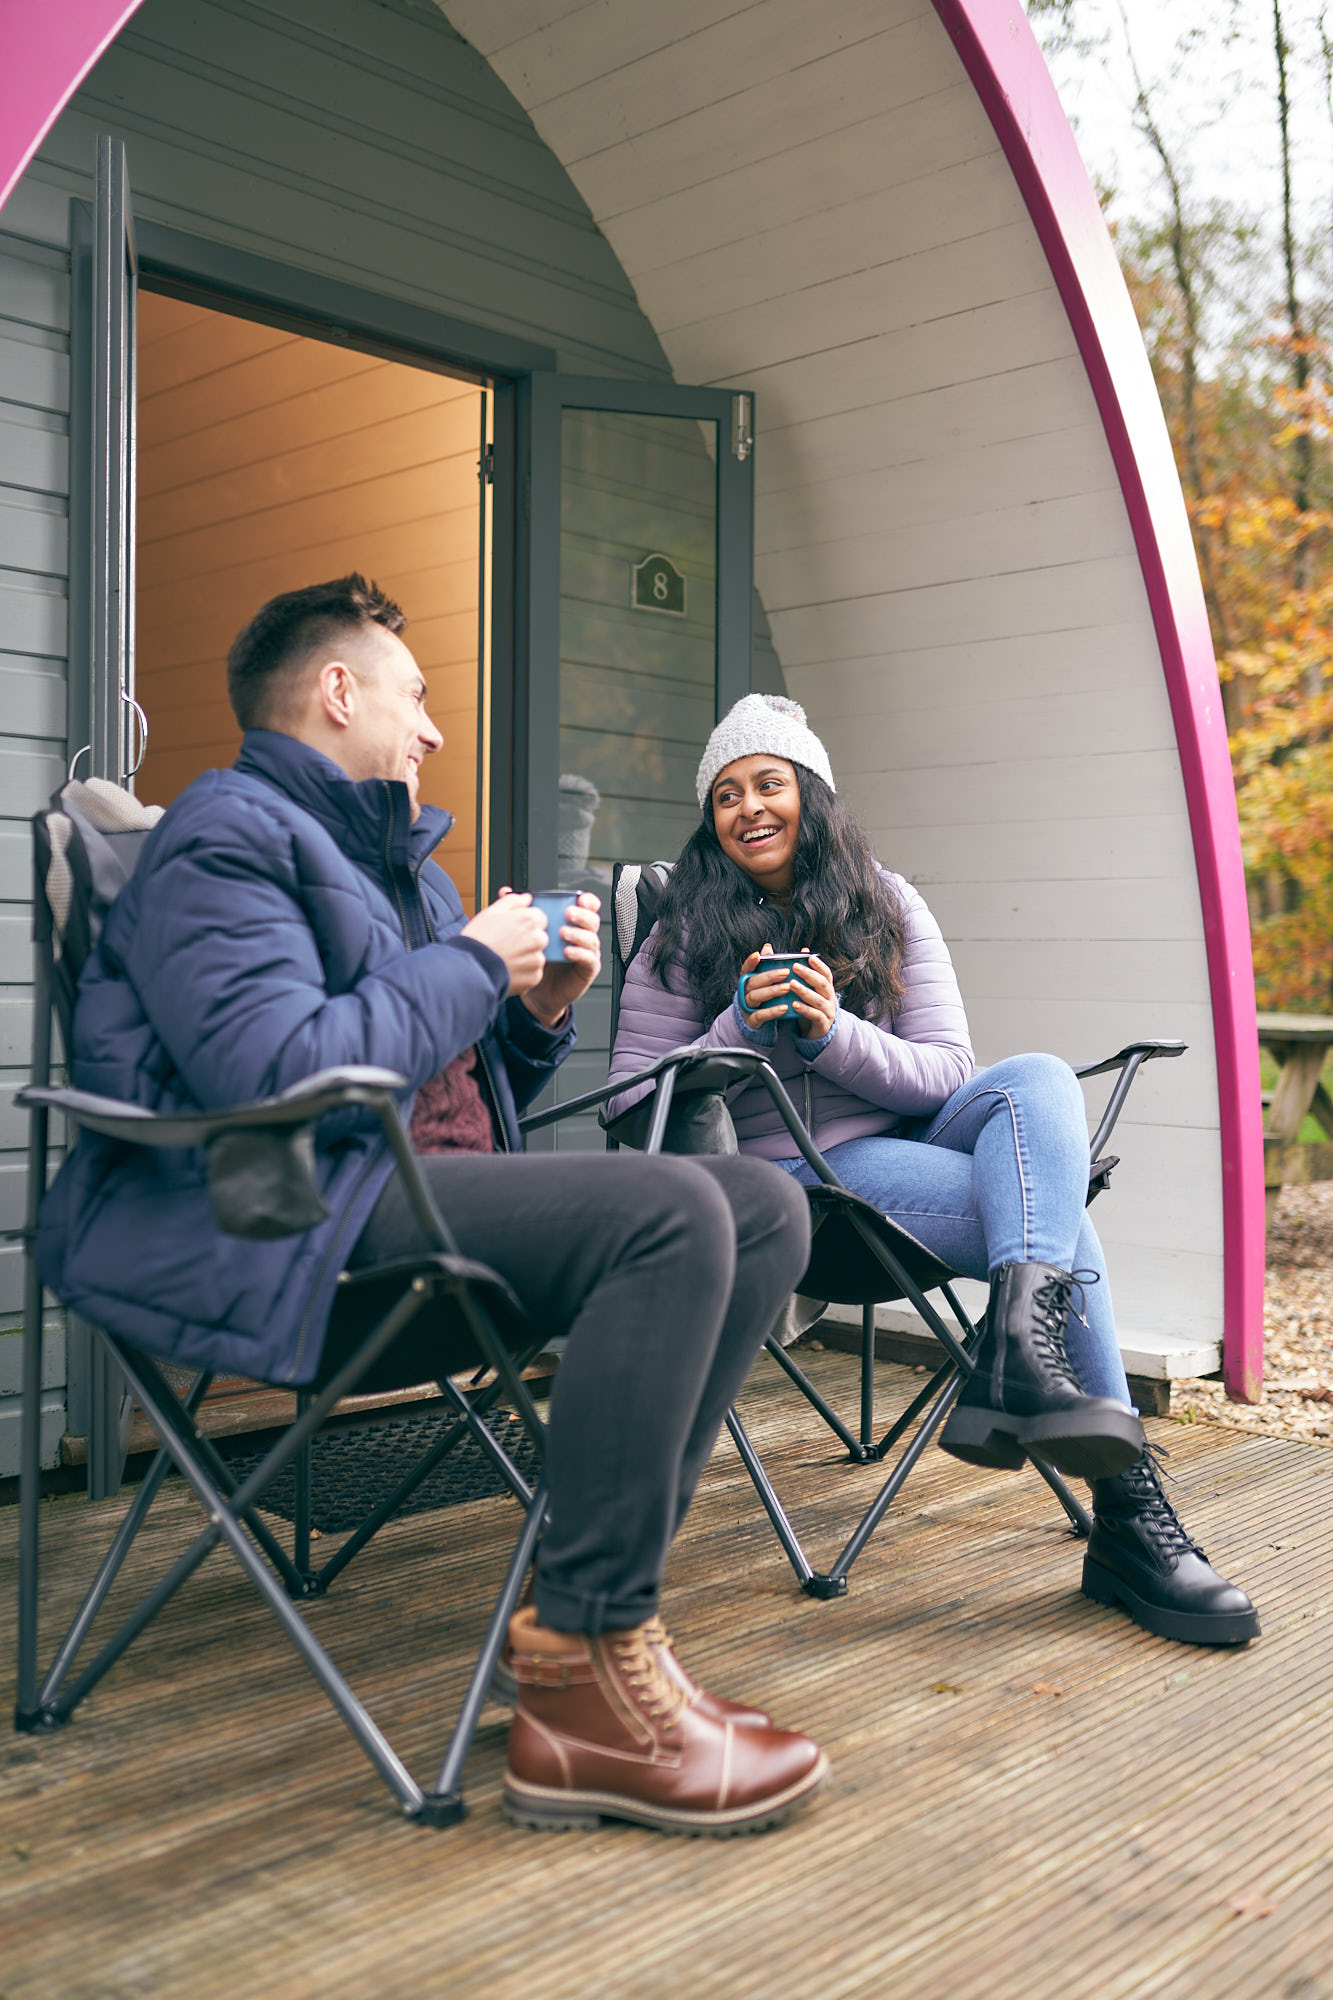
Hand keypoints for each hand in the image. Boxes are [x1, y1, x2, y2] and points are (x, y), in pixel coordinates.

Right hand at [461, 891, 546, 996]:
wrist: (470, 967)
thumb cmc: (479, 939)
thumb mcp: (491, 912)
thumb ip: (512, 901)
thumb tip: (526, 897)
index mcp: (529, 920)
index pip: (539, 917)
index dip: (525, 922)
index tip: (514, 928)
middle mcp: (538, 939)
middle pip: (540, 936)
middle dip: (528, 939)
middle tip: (507, 944)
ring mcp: (537, 959)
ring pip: (537, 955)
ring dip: (526, 956)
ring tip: (505, 957)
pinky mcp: (534, 977)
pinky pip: (533, 972)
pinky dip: (524, 972)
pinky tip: (508, 968)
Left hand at [521, 891, 601, 1026]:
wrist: (536, 991)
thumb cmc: (535, 959)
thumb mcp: (527, 933)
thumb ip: (518, 910)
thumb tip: (506, 891)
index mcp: (572, 923)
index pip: (588, 907)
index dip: (587, 901)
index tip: (578, 899)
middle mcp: (582, 936)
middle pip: (593, 920)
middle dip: (582, 915)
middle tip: (567, 913)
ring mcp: (587, 953)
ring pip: (592, 938)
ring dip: (579, 934)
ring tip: (562, 933)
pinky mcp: (588, 969)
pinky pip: (590, 959)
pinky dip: (580, 953)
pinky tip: (566, 952)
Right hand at [738, 944, 802, 1028]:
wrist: (756, 1019)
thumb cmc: (764, 994)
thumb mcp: (767, 980)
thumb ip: (770, 965)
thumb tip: (776, 947)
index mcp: (747, 980)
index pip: (746, 969)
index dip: (750, 962)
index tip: (758, 955)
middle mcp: (744, 991)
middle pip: (753, 982)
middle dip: (769, 976)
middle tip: (786, 972)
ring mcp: (746, 1006)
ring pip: (755, 996)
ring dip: (771, 992)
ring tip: (787, 988)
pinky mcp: (751, 1020)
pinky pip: (760, 1015)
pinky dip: (772, 1011)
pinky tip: (785, 1008)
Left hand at [789, 954, 837, 1039]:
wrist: (817, 1031)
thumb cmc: (811, 1005)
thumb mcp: (810, 989)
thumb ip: (806, 972)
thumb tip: (804, 949)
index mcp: (827, 988)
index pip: (826, 974)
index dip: (819, 965)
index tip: (809, 957)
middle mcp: (830, 998)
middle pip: (822, 984)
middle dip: (809, 975)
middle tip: (795, 967)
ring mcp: (828, 1011)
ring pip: (818, 1000)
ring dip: (805, 991)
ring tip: (792, 984)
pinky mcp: (823, 1024)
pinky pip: (815, 1015)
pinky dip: (805, 1009)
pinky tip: (794, 1004)